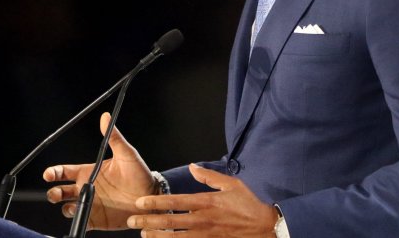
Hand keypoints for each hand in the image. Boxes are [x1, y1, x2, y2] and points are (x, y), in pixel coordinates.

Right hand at [43, 112, 156, 229]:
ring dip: (66, 207)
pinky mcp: (96, 219)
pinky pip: (82, 221)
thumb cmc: (139, 173)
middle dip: (53, 193)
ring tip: (73, 206)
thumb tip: (106, 117)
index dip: (53, 172)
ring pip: (67, 207)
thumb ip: (114, 137)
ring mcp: (90, 204)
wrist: (150, 196)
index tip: (48, 174)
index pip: (64, 171)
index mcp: (89, 171)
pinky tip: (82, 216)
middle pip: (60, 191)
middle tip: (56, 193)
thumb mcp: (127, 154)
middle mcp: (86, 188)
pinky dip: (78, 220)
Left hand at [127, 163, 278, 236]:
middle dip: (149, 222)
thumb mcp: (231, 184)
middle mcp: (203, 220)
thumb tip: (192, 166)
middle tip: (132, 222)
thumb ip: (209, 176)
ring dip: (158, 237)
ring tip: (143, 235)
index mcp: (206, 202)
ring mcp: (207, 235)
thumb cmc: (249, 203)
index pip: (175, 202)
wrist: (266, 226)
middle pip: (170, 222)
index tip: (140, 202)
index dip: (156, 202)